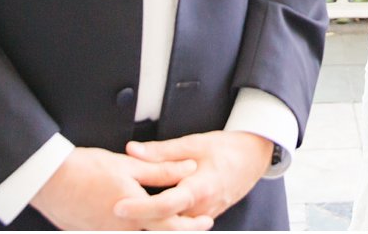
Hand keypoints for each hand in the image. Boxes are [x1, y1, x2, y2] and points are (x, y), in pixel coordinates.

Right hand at [30, 146, 205, 230]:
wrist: (48, 180)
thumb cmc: (85, 169)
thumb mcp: (128, 165)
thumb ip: (161, 170)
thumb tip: (189, 167)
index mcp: (134, 212)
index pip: (171, 226)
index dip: (192, 225)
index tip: (206, 221)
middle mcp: (121, 229)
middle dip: (175, 228)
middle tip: (192, 221)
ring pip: (136, 233)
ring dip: (151, 226)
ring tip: (162, 216)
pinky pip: (118, 232)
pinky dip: (130, 225)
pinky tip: (130, 214)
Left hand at [116, 131, 272, 225]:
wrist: (254, 157)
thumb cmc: (226, 148)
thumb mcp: (193, 143)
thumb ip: (161, 151)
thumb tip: (132, 150)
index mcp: (199, 188)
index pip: (166, 206)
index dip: (140, 208)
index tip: (118, 206)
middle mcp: (202, 209)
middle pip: (166, 224)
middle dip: (139, 222)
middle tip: (113, 214)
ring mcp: (204, 216)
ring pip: (173, 228)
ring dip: (151, 223)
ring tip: (127, 216)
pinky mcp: (203, 218)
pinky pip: (181, 225)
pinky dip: (164, 222)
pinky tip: (147, 215)